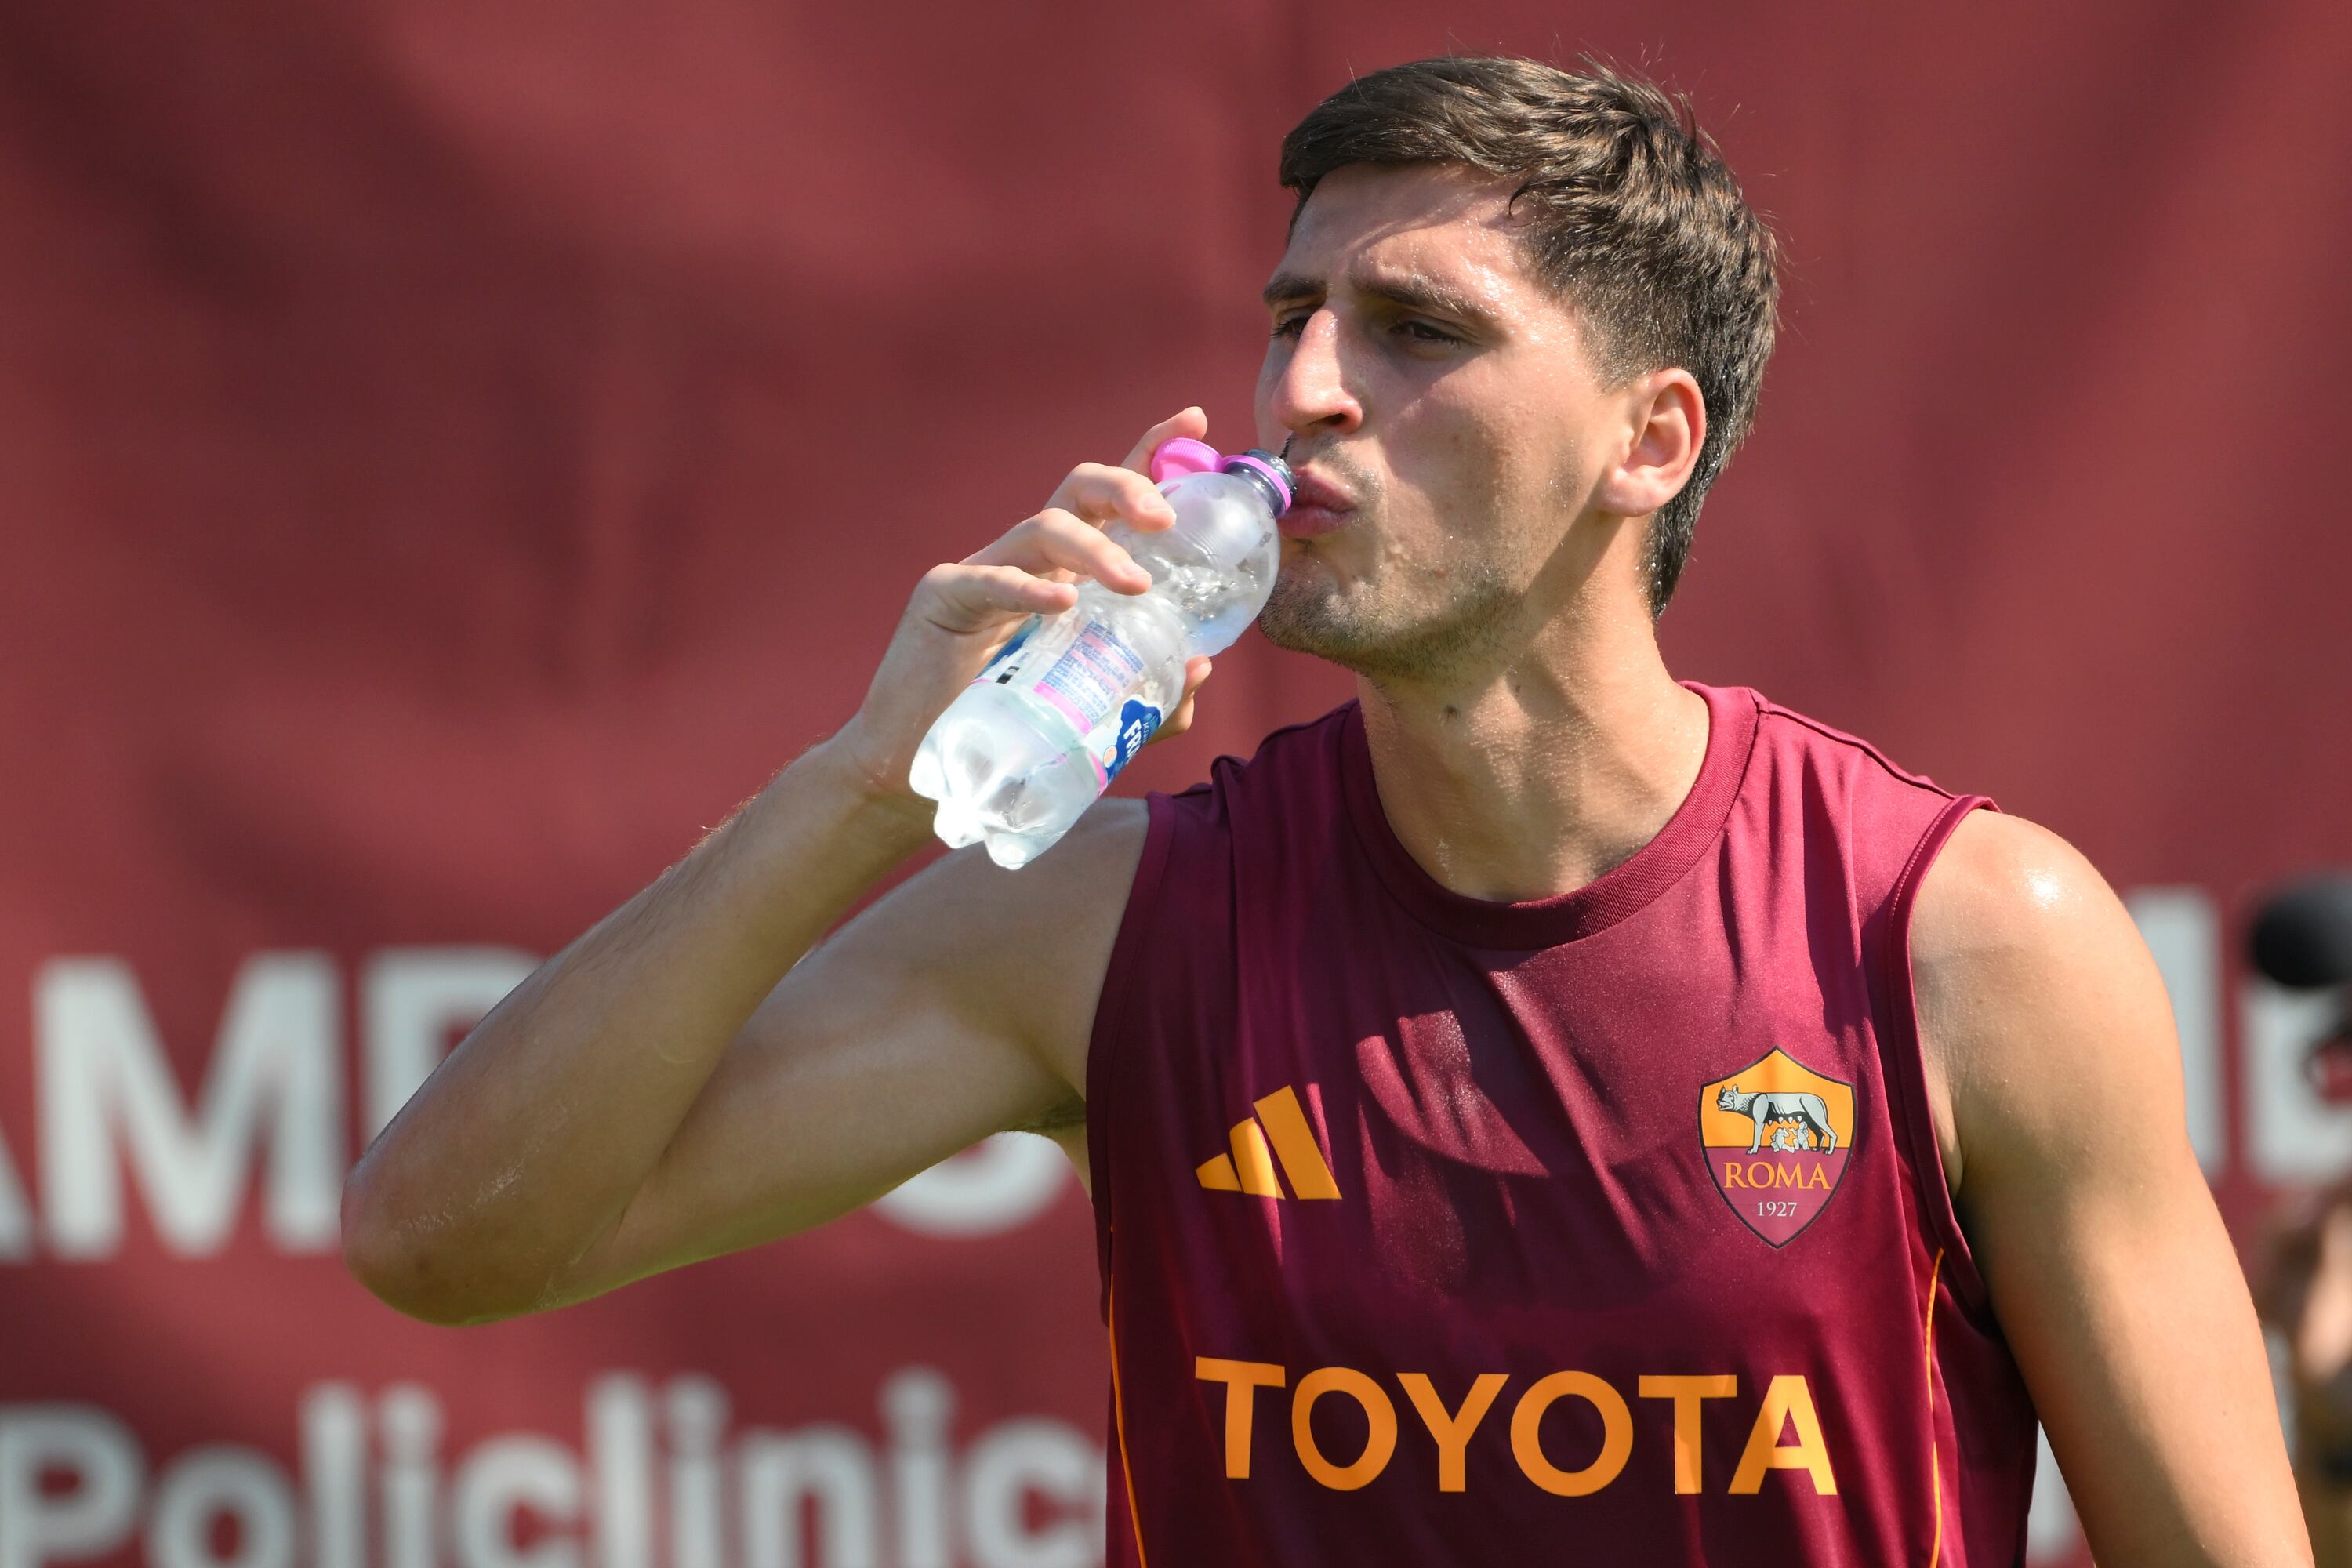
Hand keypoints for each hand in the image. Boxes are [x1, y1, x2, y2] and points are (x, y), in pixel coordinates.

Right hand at [832, 407, 1219, 804]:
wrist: (926, 771)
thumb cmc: (1012, 732)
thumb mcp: (1100, 717)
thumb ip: (1153, 694)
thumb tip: (1201, 664)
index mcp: (1066, 571)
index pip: (1111, 499)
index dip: (1150, 454)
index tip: (1195, 419)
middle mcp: (1028, 559)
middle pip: (1079, 491)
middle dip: (1127, 488)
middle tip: (1165, 520)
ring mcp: (983, 570)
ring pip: (1043, 528)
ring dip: (1096, 550)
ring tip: (1134, 586)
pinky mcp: (944, 597)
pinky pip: (990, 578)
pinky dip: (1029, 588)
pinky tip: (1063, 603)